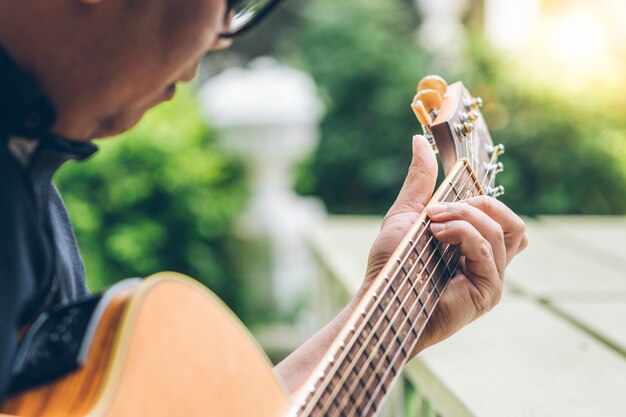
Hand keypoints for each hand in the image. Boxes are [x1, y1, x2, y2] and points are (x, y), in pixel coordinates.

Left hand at [361, 135, 527, 354]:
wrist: (380, 299)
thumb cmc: (391, 264)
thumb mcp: (406, 215)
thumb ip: (420, 181)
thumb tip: (419, 140)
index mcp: (473, 243)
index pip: (498, 213)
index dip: (479, 196)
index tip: (441, 196)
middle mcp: (488, 260)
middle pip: (512, 219)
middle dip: (476, 203)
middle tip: (437, 211)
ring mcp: (491, 276)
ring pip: (504, 229)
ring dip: (465, 216)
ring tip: (432, 224)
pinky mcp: (488, 291)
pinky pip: (489, 249)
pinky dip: (463, 233)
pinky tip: (437, 236)